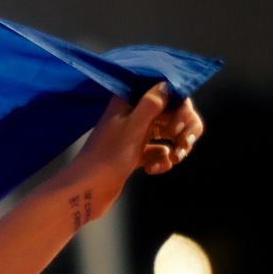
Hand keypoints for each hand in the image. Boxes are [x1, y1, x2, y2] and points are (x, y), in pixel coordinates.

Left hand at [58, 81, 205, 222]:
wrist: (88, 190)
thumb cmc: (108, 156)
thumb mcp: (133, 126)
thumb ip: (152, 104)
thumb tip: (167, 83)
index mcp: (129, 102)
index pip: (167, 94)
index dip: (180, 108)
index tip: (177, 127)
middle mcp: (133, 114)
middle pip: (173, 114)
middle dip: (184, 131)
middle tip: (183, 146)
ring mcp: (135, 135)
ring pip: (169, 134)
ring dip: (177, 147)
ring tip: (174, 159)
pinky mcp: (135, 154)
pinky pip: (159, 152)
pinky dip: (161, 161)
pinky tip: (152, 170)